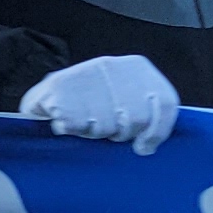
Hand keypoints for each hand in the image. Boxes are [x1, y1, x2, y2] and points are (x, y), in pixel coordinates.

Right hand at [18, 54, 183, 153]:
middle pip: (137, 118)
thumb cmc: (91, 104)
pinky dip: (72, 129)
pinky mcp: (58, 85)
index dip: (156, 132)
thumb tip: (149, 146)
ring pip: (105, 124)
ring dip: (93, 132)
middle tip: (105, 131)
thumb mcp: (127, 101)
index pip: (164, 103)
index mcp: (137, 67)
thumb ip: (147, 115)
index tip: (143, 147)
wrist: (47, 95)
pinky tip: (67, 123)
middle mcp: (112, 65)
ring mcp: (85, 73)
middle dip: (121, 134)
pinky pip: (76, 124)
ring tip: (84, 124)